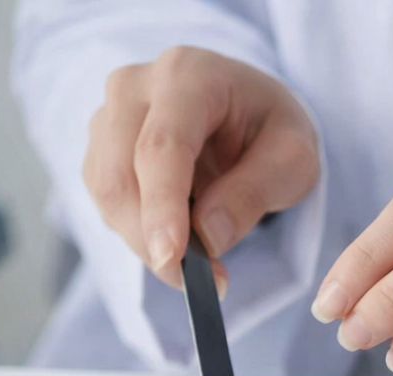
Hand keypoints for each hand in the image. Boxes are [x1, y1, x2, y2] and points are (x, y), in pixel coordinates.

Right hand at [83, 46, 319, 293]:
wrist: (248, 111)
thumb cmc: (272, 130)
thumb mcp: (292, 159)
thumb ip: (253, 193)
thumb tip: (208, 239)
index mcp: (189, 76)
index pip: (162, 146)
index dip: (163, 206)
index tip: (172, 259)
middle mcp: (135, 86)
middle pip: (121, 173)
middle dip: (151, 237)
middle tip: (195, 282)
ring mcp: (109, 114)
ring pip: (106, 191)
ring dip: (143, 241)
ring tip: (197, 265)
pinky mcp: (100, 147)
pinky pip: (105, 201)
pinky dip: (136, 232)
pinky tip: (176, 238)